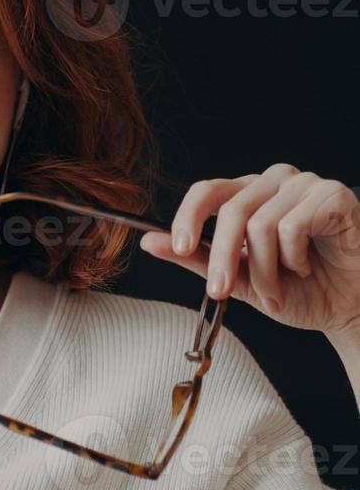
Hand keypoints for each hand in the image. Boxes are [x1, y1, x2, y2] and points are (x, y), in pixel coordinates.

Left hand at [138, 164, 359, 344]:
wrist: (348, 308)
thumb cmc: (298, 290)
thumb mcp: (238, 279)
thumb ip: (196, 258)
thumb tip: (149, 241)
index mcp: (247, 195)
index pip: (207, 191)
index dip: (188, 217)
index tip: (181, 248)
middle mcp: (273, 182)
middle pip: (231, 211)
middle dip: (223, 260)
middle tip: (223, 292)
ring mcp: (304, 184)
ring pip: (260, 224)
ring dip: (265, 272)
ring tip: (277, 291)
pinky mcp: (332, 194)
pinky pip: (293, 226)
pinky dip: (294, 258)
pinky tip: (307, 267)